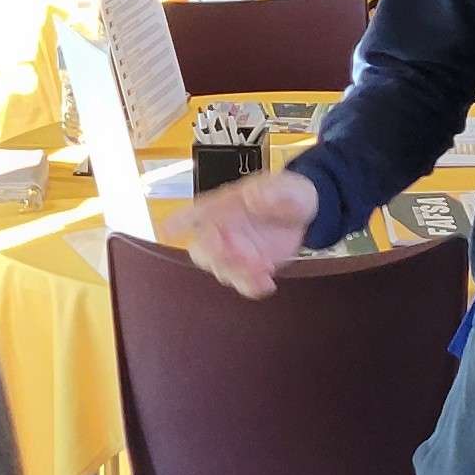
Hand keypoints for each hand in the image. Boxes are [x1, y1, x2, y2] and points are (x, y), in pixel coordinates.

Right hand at [168, 171, 320, 297]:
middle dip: (216, 256)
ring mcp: (233, 251)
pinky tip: (267, 281)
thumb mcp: (285, 187)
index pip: (196, 212)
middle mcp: (222, 230)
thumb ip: (270, 192)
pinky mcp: (247, 268)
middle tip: (240, 256)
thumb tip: (252, 195)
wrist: (306, 215)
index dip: (179, 221)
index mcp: (224, 206)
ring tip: (264, 267)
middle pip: (201, 249)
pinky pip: (242, 283)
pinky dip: (251, 286)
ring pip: (220, 270)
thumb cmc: (288, 194)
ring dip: (239, 273)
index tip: (168, 229)